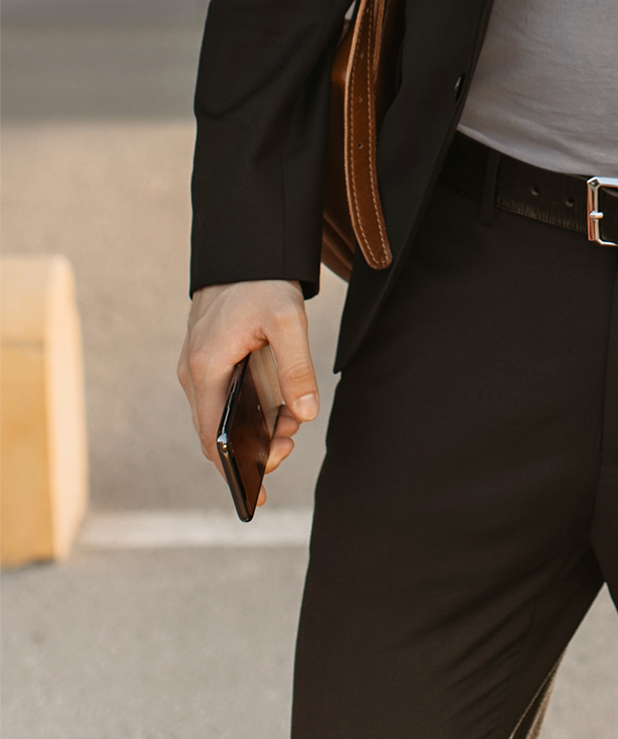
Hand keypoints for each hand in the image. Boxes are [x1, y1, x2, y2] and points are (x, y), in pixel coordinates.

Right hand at [177, 280, 318, 509]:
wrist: (245, 249)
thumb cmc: (263, 283)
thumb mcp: (287, 322)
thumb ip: (296, 370)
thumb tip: (304, 416)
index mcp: (206, 369)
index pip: (211, 437)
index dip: (233, 468)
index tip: (257, 489)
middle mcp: (193, 373)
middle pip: (214, 432)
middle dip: (251, 449)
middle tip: (288, 447)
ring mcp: (198, 367)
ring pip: (220, 416)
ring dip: (253, 429)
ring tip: (290, 425)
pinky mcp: (208, 360)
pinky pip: (223, 398)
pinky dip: (248, 411)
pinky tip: (278, 409)